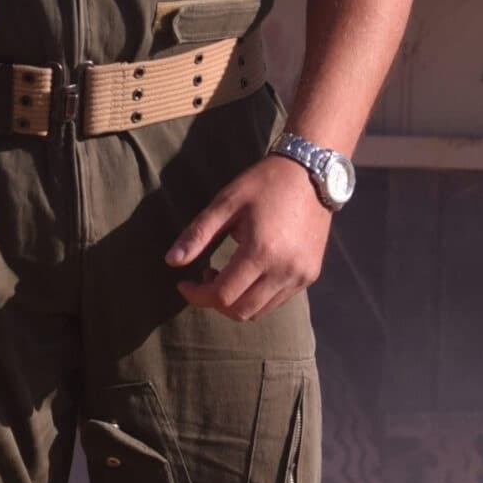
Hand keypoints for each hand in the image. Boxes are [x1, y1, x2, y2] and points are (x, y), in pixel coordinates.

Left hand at [168, 155, 328, 322]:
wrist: (312, 171)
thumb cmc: (264, 183)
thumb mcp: (226, 203)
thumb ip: (197, 234)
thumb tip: (170, 262)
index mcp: (261, 252)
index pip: (222, 296)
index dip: (197, 295)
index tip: (183, 283)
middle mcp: (284, 271)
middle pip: (241, 311)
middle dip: (215, 302)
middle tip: (204, 277)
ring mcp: (301, 276)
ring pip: (260, 311)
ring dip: (237, 302)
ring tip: (226, 274)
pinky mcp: (310, 274)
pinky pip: (278, 300)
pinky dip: (258, 296)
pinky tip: (250, 272)